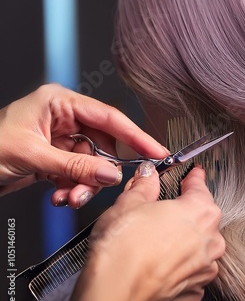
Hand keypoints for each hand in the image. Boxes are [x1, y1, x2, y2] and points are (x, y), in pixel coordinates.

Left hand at [0, 84, 167, 206]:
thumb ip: (76, 166)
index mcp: (59, 102)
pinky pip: (77, 174)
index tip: (156, 151)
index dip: (135, 135)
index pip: (108, 118)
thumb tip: (110, 174)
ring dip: (83, 185)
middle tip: (96, 188)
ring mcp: (60, 139)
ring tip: (67, 197)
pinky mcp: (55, 157)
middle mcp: (63, 118)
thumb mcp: (32, 156)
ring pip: (90, 164)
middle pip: (101, 145)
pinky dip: (72, 188)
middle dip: (98, 171)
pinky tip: (58, 195)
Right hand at [57, 163, 224, 300]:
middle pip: (203, 217)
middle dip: (186, 212)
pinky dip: (180, 268)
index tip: (193, 175)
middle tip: (162, 210)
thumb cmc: (121, 250)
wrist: (114, 295)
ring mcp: (204, 268)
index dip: (194, 178)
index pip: (200, 187)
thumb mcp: (128, 203)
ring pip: (199, 247)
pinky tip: (160, 265)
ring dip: (184, 242)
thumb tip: (148, 176)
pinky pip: (192, 273)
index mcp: (200, 211)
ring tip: (156, 241)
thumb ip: (144, 186)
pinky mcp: (193, 291)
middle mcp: (210, 240)